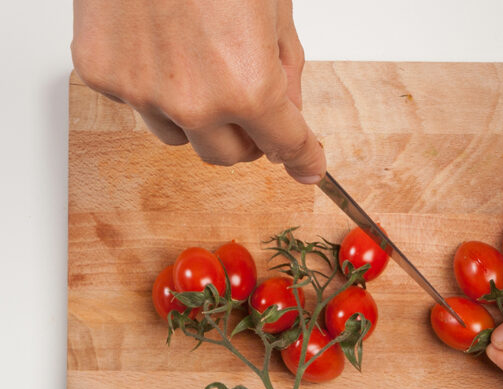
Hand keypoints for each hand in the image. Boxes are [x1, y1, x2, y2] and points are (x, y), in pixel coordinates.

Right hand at [72, 0, 324, 182]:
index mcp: (250, 87)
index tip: (307, 166)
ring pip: (180, 137)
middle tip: (254, 111)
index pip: (286, 146)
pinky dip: (155, 86)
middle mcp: (195, 102)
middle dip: (248, 139)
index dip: (303, 157)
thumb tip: (288, 109)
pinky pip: (138, 103)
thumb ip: (285, 69)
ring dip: (199, 118)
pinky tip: (161, 42)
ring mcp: (143, 92)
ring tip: (200, 65)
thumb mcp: (275, 9)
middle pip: (228, 157)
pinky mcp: (102, 75)